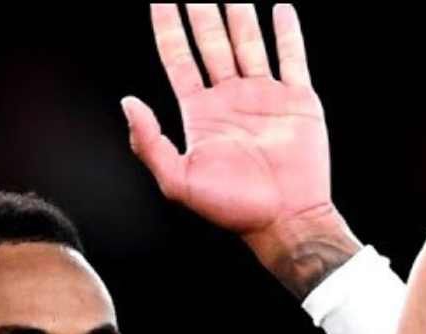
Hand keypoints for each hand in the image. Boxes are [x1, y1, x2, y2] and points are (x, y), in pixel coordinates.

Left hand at [123, 5, 334, 240]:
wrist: (285, 220)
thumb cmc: (233, 209)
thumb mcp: (177, 181)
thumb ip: (149, 142)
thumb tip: (128, 102)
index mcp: (201, 113)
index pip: (179, 58)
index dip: (168, 27)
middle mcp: (231, 99)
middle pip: (212, 42)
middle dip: (202, 11)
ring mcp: (265, 96)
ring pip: (249, 42)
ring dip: (240, 13)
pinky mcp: (297, 101)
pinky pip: (291, 58)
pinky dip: (287, 32)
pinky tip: (279, 9)